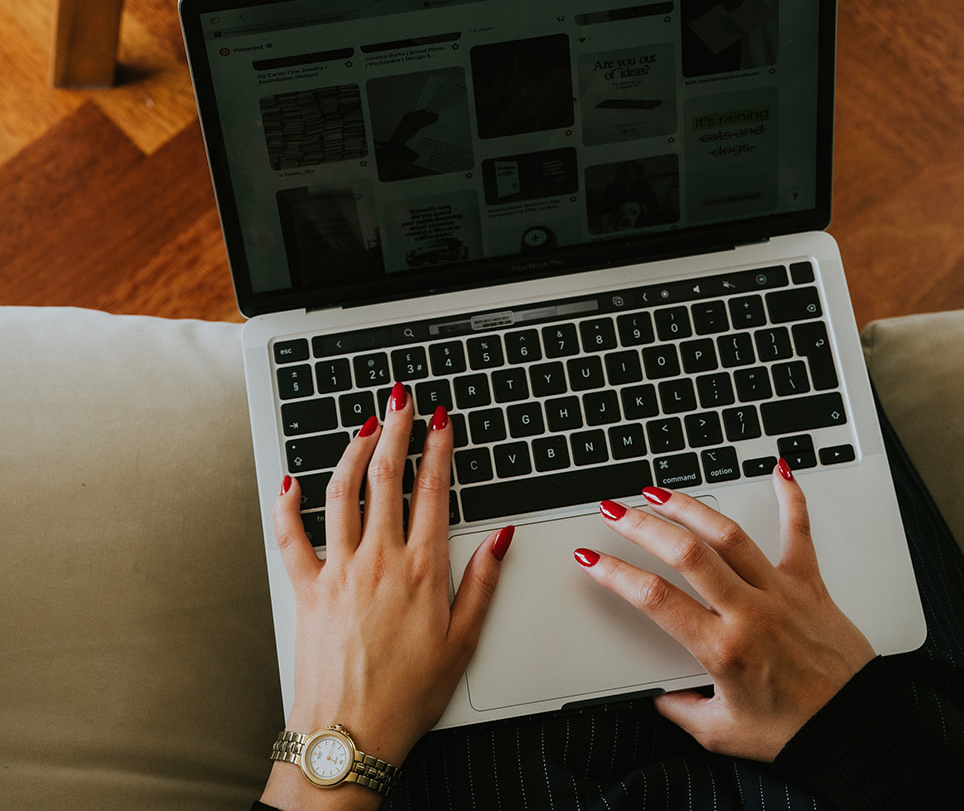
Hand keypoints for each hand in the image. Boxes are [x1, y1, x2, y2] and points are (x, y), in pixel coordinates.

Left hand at [267, 386, 511, 804]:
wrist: (350, 737)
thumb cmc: (408, 697)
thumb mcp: (464, 643)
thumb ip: (484, 584)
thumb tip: (502, 537)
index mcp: (423, 570)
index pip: (433, 490)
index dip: (437, 447)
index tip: (439, 420)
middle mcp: (379, 560)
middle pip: (386, 476)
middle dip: (395, 429)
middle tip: (399, 399)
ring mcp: (339, 570)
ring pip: (341, 492)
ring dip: (352, 450)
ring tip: (363, 424)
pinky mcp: (307, 589)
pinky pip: (291, 536)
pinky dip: (288, 505)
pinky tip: (291, 480)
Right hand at [576, 462, 874, 762]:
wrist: (856, 732)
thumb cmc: (797, 734)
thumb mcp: (723, 735)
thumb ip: (681, 710)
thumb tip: (657, 696)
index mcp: (722, 650)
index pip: (656, 599)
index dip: (616, 574)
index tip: (592, 558)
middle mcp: (748, 613)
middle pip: (686, 554)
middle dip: (643, 526)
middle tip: (614, 510)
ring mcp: (780, 592)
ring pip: (729, 536)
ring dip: (690, 508)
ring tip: (660, 491)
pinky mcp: (809, 583)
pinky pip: (798, 532)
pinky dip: (791, 498)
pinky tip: (780, 470)